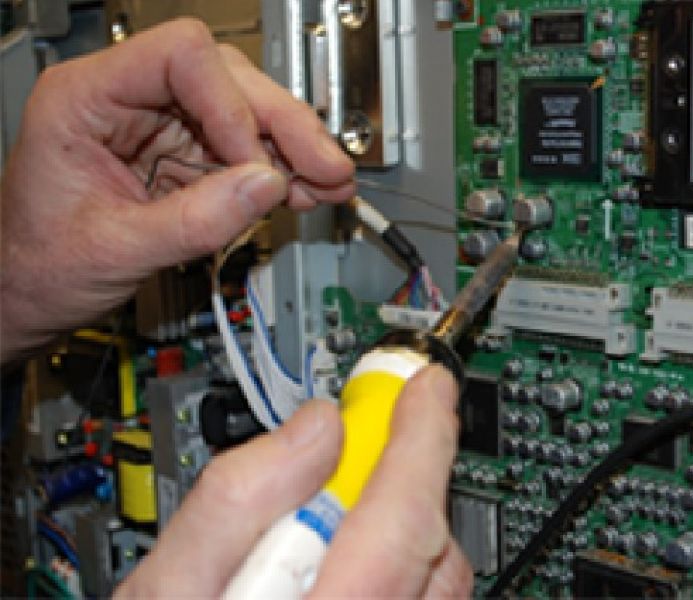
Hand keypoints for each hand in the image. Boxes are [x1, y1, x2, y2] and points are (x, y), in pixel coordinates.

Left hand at [0, 18, 354, 362]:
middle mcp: (131, 100)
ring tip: (330, 182)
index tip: (254, 160)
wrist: (28, 294)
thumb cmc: (37, 264)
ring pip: (248, 112)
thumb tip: (267, 186)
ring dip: (295, 149)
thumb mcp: (114, 249)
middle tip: (325, 167)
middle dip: (284, 125)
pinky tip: (309, 189)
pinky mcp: (187, 158)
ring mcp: (164, 127)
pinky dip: (283, 172)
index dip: (229, 103)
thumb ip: (194, 220)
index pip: (181, 57)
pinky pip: (247, 152)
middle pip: (229, 80)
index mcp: (88, 97)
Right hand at [114, 366, 472, 597]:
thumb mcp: (163, 595)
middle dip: (408, 478)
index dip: (419, 437)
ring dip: (406, 534)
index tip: (424, 388)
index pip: (400, 517)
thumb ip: (234, 503)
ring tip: (337, 527)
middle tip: (381, 432)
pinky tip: (350, 578)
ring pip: (438, 588)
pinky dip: (405, 580)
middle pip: (430, 552)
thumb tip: (314, 431)